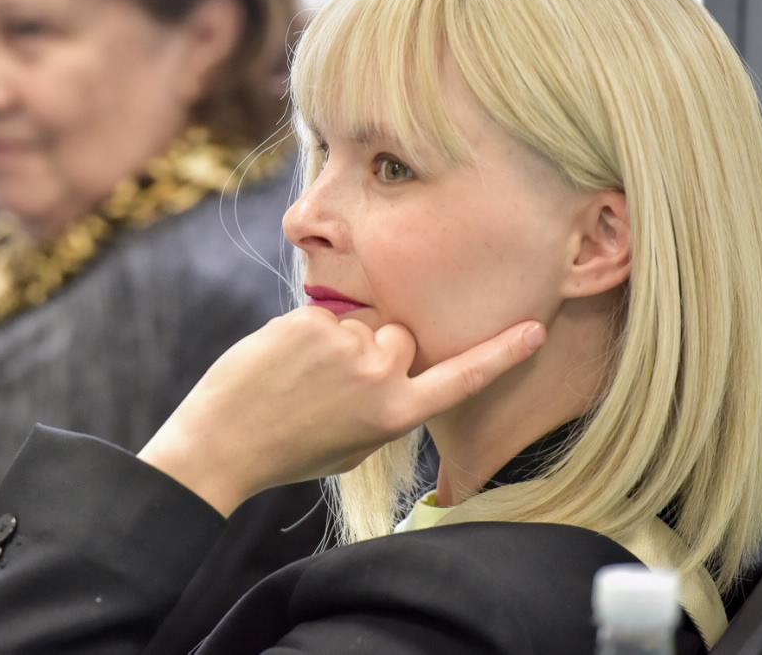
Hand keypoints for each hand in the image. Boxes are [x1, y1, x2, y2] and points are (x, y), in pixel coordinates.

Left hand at [138, 308, 545, 515]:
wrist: (226, 441)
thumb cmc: (290, 448)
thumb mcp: (355, 443)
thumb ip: (388, 404)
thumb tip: (398, 366)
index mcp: (397, 415)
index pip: (462, 379)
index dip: (502, 354)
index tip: (535, 328)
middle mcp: (381, 378)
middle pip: (401, 336)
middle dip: (376, 348)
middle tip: (332, 381)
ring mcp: (348, 346)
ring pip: (359, 323)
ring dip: (337, 340)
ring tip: (299, 376)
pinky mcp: (313, 322)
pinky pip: (324, 314)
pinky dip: (305, 332)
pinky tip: (282, 362)